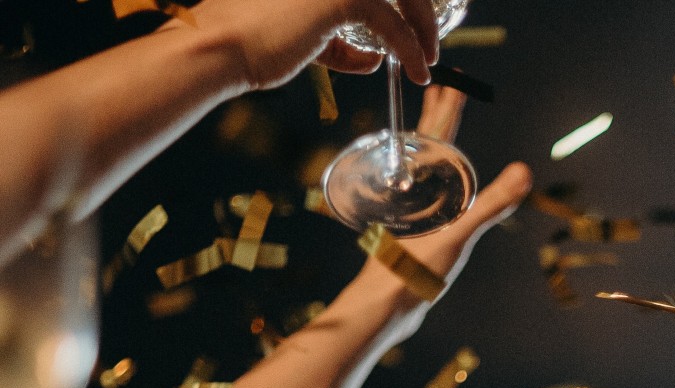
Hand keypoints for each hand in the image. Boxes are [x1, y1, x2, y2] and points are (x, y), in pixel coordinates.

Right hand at [181, 0, 441, 88]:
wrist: (221, 47)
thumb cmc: (252, 41)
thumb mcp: (306, 34)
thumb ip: (339, 37)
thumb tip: (375, 58)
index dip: (402, 1)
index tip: (417, 21)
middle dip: (420, 9)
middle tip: (430, 39)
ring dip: (422, 29)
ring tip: (427, 60)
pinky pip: (393, 25)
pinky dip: (411, 50)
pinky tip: (417, 71)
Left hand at [356, 86, 532, 339]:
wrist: (382, 307)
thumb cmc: (413, 270)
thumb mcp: (457, 235)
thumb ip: (491, 204)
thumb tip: (525, 172)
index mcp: (425, 186)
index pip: (439, 135)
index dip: (449, 107)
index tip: (454, 79)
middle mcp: (415, 194)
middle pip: (428, 144)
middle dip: (438, 115)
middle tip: (445, 85)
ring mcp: (412, 212)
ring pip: (423, 167)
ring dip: (431, 142)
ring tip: (435, 124)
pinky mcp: (412, 232)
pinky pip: (424, 193)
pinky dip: (431, 178)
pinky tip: (434, 188)